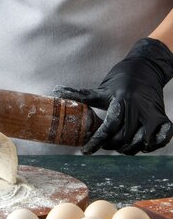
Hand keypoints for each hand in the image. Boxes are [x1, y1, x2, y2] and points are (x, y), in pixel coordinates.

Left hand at [54, 38, 172, 154]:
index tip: (85, 151)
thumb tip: (56, 91)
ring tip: (119, 144)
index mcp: (121, 101)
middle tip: (104, 144)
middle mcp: (138, 108)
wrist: (147, 67)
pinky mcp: (163, 117)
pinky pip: (160, 140)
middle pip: (123, 138)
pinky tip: (140, 143)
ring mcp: (152, 114)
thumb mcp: (102, 88)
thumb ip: (81, 94)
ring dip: (128, 149)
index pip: (109, 126)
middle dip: (111, 146)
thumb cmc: (121, 79)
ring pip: (140, 143)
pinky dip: (150, 146)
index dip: (97, 141)